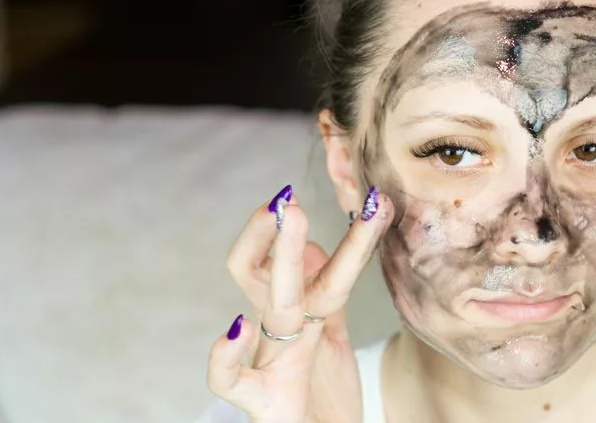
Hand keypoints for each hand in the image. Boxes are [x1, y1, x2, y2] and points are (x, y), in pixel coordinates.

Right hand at [207, 186, 392, 422]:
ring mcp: (269, 362)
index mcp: (298, 313)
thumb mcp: (329, 335)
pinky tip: (237, 327)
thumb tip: (317, 248)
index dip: (323, 231)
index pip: (302, 261)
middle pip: (272, 270)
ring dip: (282, 259)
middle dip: (284, 232)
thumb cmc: (319, 394)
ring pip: (269, 304)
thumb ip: (324, 294)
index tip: (369, 199)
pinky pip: (229, 379)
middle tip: (294, 194)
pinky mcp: (264, 403)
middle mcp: (278, 331)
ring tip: (291, 218)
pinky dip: (226, 353)